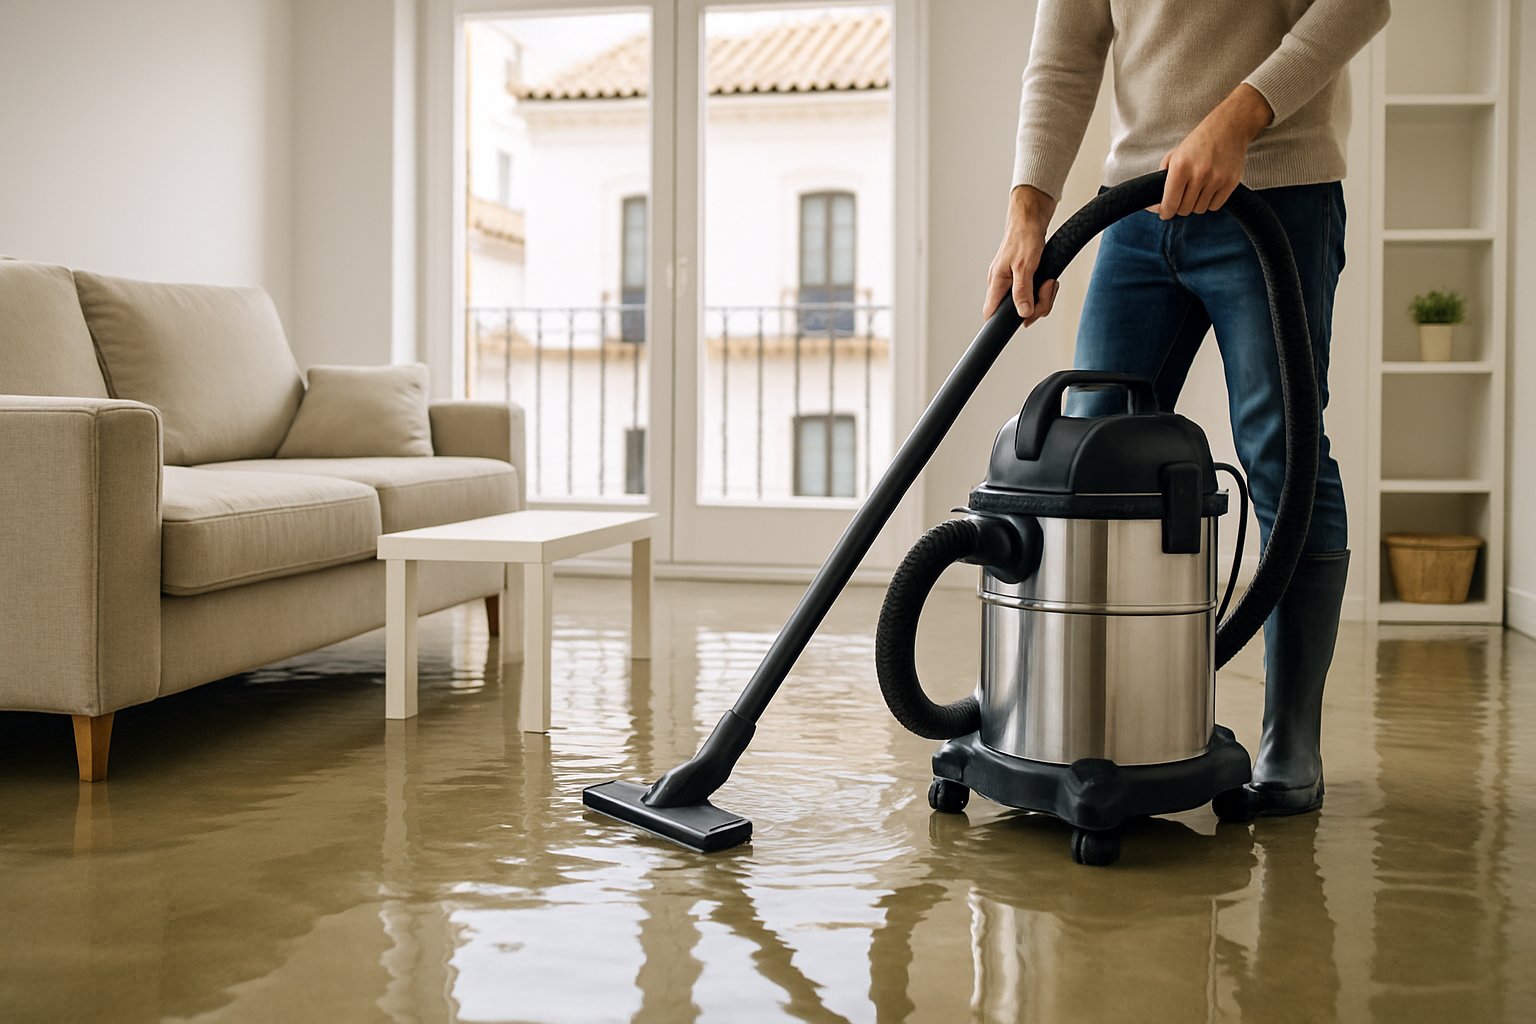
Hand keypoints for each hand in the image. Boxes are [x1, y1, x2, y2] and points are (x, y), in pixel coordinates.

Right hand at [983, 185, 1059, 323]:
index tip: (1021, 318)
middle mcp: (1003, 285)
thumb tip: (1023, 313)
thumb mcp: (1025, 266)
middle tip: (1045, 288)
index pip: (991, 313)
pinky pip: (1035, 294)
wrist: (1031, 220)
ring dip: (1044, 296)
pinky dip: (1045, 290)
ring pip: (1029, 304)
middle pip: (1017, 312)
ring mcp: (1014, 283)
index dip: (1002, 323)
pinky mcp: (1025, 279)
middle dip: (1037, 305)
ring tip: (1048, 281)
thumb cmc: (1024, 237)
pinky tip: (1048, 279)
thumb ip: (1022, 292)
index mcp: (997, 283)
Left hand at [1155, 83, 1272, 218]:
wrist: (1229, 127)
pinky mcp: (1230, 183)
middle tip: (1182, 198)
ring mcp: (1216, 180)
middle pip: (1184, 210)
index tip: (1165, 213)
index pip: (1169, 203)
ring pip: (1199, 209)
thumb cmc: (1198, 142)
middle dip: (1180, 207)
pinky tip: (1209, 189)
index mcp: (1180, 167)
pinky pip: (1215, 206)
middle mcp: (1198, 174)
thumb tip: (1157, 203)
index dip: (1165, 212)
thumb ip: (1163, 177)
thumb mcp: (1174, 154)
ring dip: (1195, 204)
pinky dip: (1210, 202)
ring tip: (1197, 189)